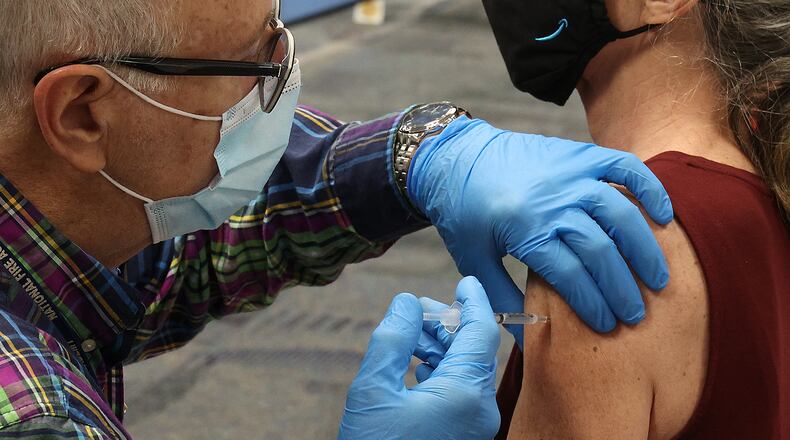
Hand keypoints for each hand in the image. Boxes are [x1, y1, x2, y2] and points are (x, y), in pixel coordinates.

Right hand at [338, 277, 499, 439]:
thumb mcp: (373, 389)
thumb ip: (392, 339)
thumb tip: (407, 302)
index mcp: (465, 393)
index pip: (481, 332)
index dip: (474, 301)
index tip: (466, 282)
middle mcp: (480, 409)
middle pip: (473, 349)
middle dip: (447, 323)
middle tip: (417, 309)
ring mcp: (473, 425)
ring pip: (466, 370)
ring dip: (441, 347)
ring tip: (410, 335)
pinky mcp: (462, 434)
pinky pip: (461, 392)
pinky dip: (441, 371)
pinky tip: (417, 367)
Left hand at [408, 117, 672, 341]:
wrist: (458, 158)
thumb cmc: (464, 213)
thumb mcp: (473, 259)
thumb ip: (501, 298)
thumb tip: (524, 339)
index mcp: (523, 229)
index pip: (570, 275)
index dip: (593, 305)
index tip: (607, 325)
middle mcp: (551, 200)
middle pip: (600, 250)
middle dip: (622, 288)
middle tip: (636, 314)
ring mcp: (569, 174)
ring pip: (621, 213)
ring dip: (644, 249)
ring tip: (658, 280)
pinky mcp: (579, 154)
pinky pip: (625, 167)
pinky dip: (650, 189)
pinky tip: (664, 217)